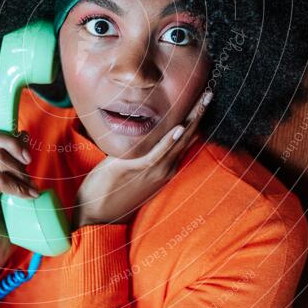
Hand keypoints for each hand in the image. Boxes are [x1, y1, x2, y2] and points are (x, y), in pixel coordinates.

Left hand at [72, 89, 213, 228]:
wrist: (97, 215)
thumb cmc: (112, 190)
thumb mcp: (134, 168)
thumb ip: (144, 152)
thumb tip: (145, 134)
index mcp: (165, 166)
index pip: (187, 138)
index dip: (197, 119)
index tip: (204, 99)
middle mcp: (165, 168)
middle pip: (188, 136)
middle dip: (200, 114)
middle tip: (210, 93)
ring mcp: (153, 170)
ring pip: (178, 141)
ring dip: (192, 120)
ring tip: (202, 102)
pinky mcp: (137, 170)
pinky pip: (157, 154)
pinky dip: (169, 141)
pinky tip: (179, 127)